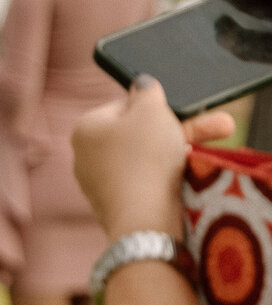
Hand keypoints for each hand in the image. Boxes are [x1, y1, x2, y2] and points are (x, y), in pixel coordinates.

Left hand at [72, 77, 234, 241]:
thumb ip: (147, 91)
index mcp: (84, 128)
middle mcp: (85, 157)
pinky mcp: (118, 207)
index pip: (124, 106)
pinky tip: (189, 177)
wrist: (145, 220)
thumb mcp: (151, 109)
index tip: (180, 112)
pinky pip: (147, 183)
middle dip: (182, 129)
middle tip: (221, 125)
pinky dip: (169, 178)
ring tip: (208, 152)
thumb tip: (142, 84)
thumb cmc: (145, 157)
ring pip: (148, 159)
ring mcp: (100, 185)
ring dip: (181, 152)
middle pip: (140, 134)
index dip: (156, 107)